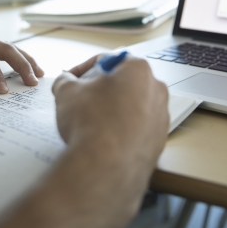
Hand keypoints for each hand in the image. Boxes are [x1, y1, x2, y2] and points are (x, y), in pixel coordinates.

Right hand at [52, 55, 168, 168]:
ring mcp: (161, 117)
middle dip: (101, 90)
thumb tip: (65, 82)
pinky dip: (122, 130)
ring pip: (132, 106)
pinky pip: (137, 129)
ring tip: (91, 122)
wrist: (104, 166)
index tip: (71, 80)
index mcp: (138, 69)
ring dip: (112, 110)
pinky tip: (103, 139)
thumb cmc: (91, 123)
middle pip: (123, 83)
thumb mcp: (66, 92)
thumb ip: (65, 80)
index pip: (107, 61)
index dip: (83, 69)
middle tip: (81, 100)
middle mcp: (156, 90)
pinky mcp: (159, 141)